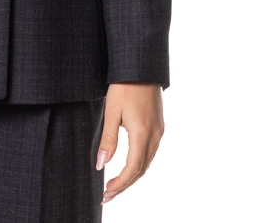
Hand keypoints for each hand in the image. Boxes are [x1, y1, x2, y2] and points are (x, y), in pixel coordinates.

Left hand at [95, 82, 163, 203]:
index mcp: (143, 133)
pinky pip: (150, 152)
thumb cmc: (124, 85)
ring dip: (132, 176)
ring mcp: (159, 130)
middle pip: (141, 169)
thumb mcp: (111, 111)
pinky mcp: (158, 125)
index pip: (132, 168)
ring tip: (116, 184)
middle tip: (108, 195)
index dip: (120, 184)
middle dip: (125, 185)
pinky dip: (139, 164)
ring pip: (147, 162)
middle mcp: (155, 135)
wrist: (140, 65)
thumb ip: (107, 139)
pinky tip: (129, 165)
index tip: (106, 193)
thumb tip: (101, 164)